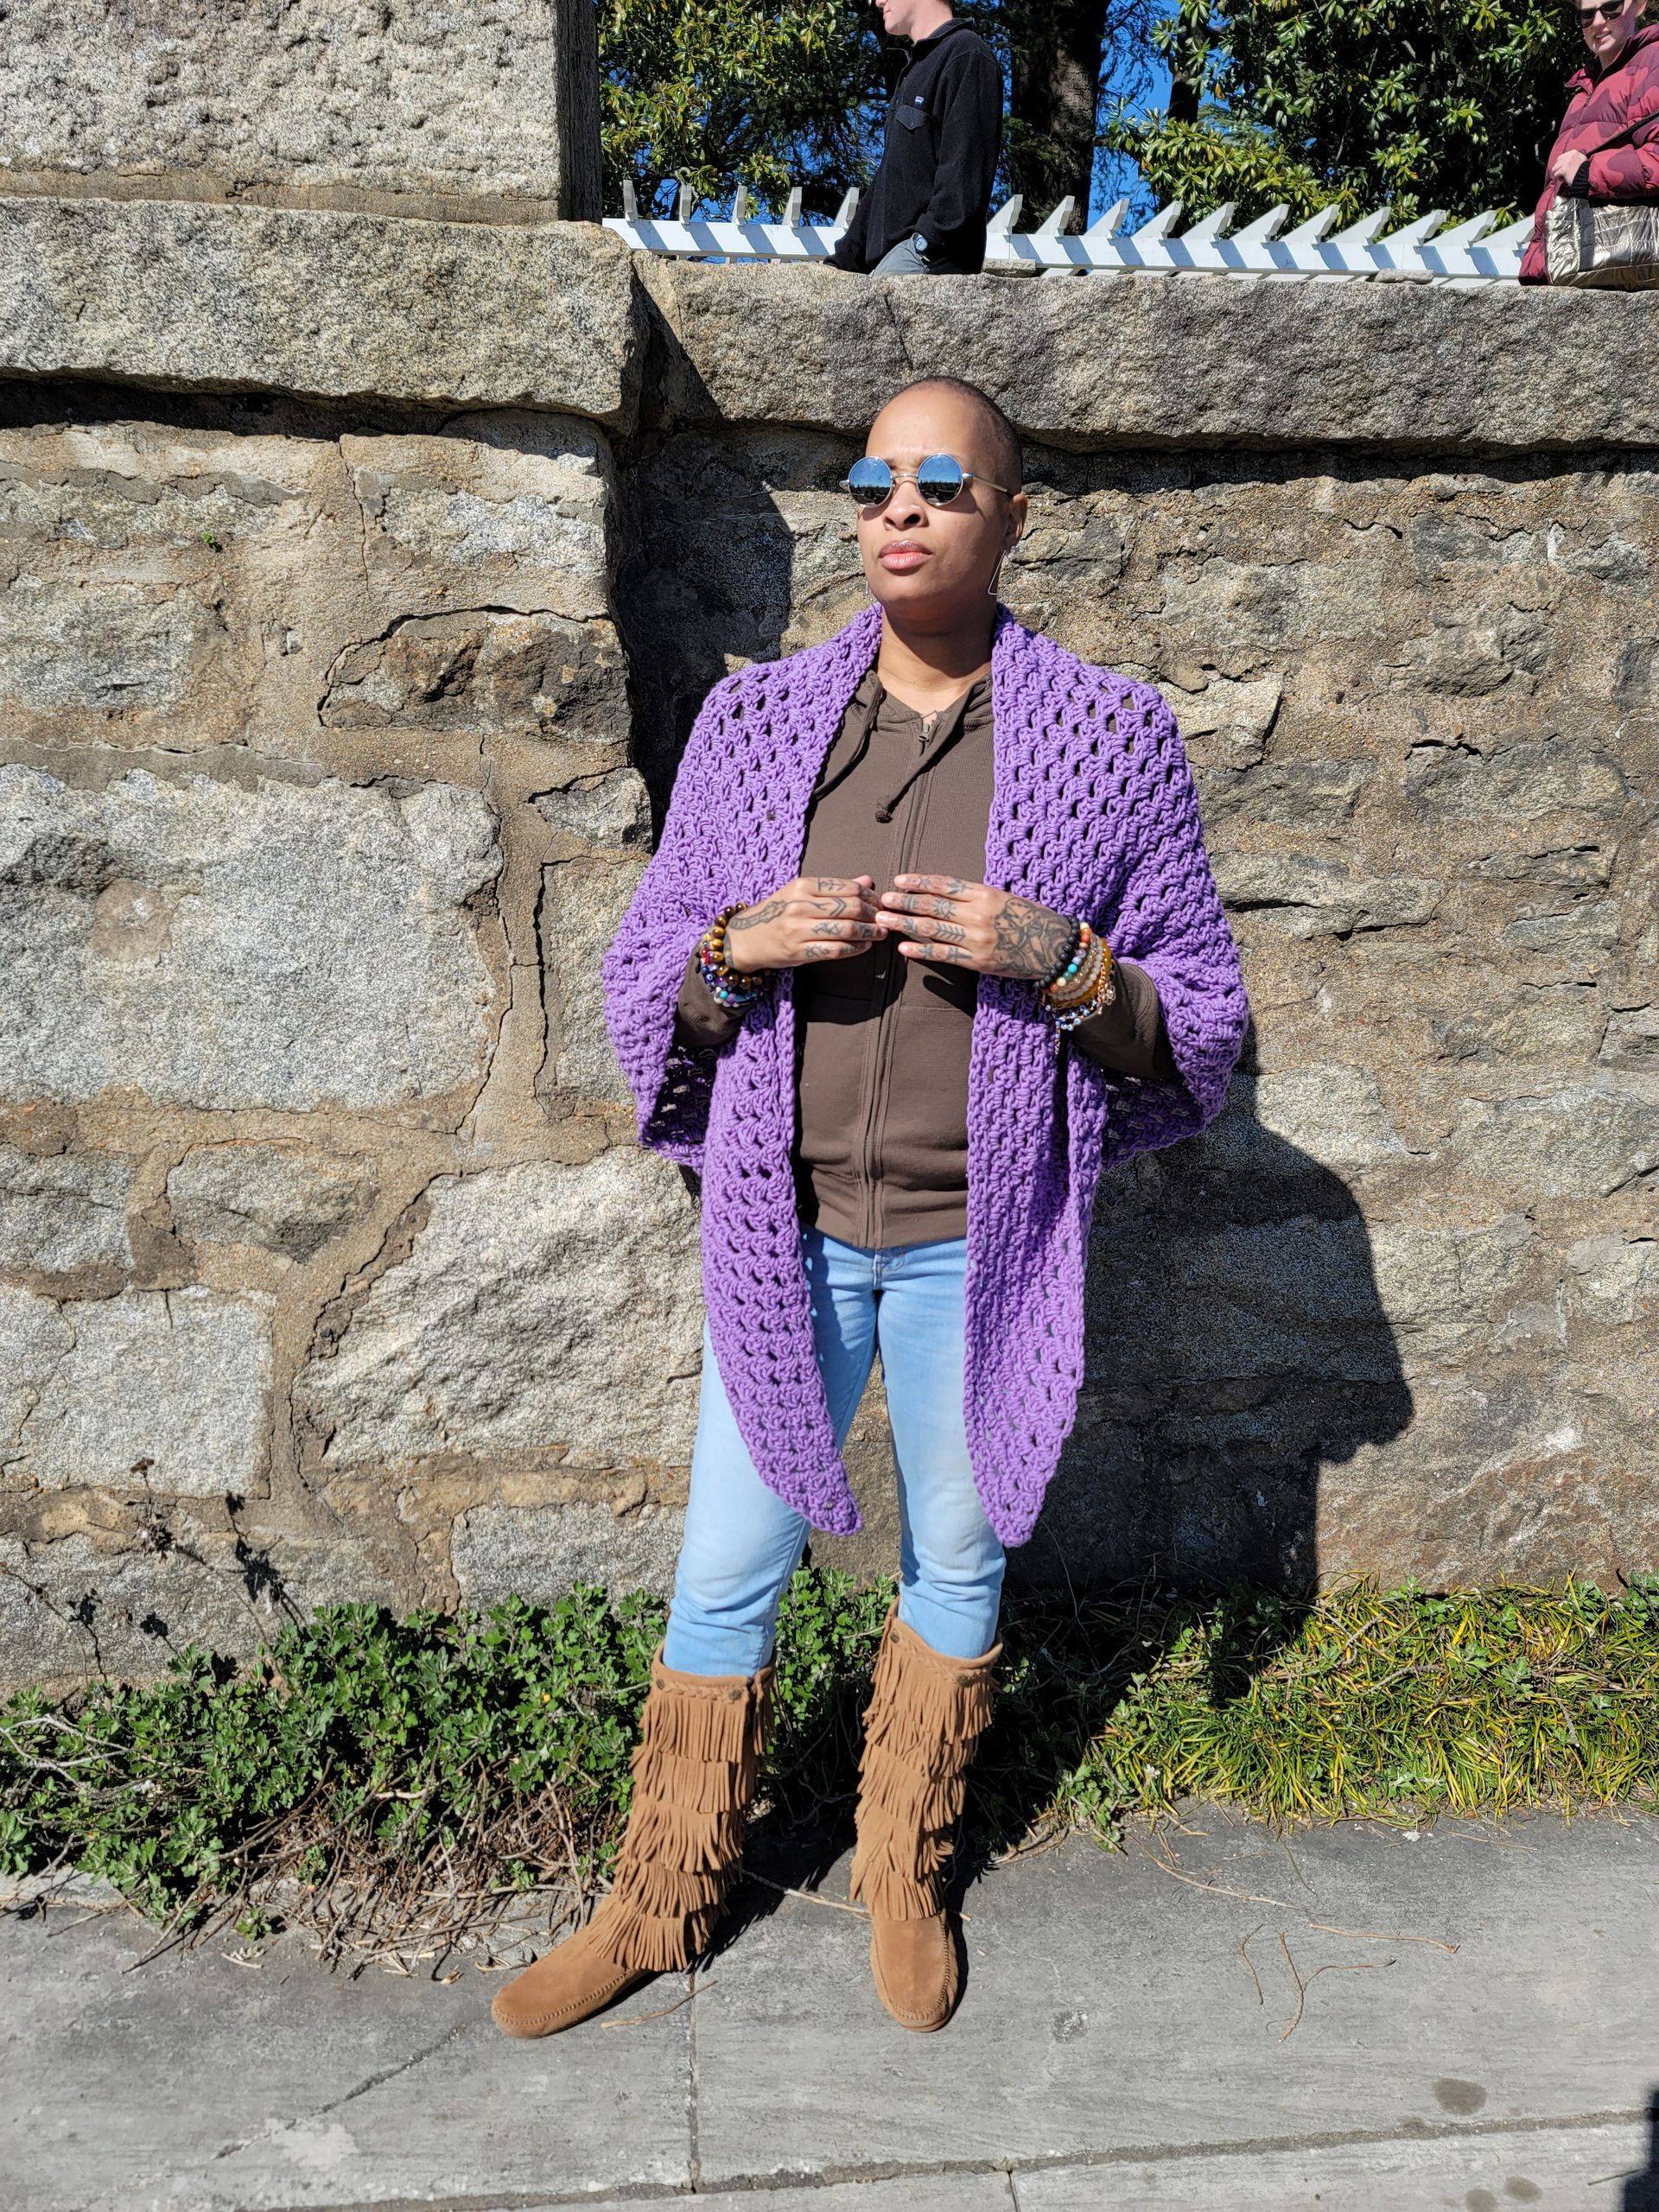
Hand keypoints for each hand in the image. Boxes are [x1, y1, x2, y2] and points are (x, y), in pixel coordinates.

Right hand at [725, 876, 882, 968]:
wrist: (745, 939)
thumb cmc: (776, 913)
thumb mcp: (800, 893)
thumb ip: (834, 888)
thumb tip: (867, 881)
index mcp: (802, 885)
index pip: (846, 887)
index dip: (869, 896)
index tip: (879, 903)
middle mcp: (800, 905)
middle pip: (850, 907)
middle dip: (872, 914)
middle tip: (883, 919)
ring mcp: (798, 929)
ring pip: (846, 929)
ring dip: (869, 932)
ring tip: (879, 933)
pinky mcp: (798, 951)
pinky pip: (836, 950)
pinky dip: (855, 949)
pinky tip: (865, 946)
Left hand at [875, 874, 1074, 978]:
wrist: (1056, 948)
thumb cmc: (1031, 919)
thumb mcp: (1004, 898)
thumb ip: (976, 896)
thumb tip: (941, 893)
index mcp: (985, 894)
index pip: (945, 885)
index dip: (919, 882)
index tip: (899, 880)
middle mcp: (979, 915)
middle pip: (933, 906)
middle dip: (904, 903)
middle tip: (882, 900)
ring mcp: (977, 939)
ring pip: (933, 930)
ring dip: (905, 924)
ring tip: (884, 920)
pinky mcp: (978, 961)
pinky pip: (944, 956)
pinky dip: (922, 951)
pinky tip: (904, 947)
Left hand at [1550, 148, 1588, 184]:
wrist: (1586, 178)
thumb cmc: (1584, 171)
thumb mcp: (1581, 159)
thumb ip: (1573, 158)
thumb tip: (1564, 160)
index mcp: (1574, 152)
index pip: (1561, 157)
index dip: (1561, 164)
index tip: (1564, 169)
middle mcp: (1570, 155)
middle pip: (1557, 162)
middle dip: (1558, 168)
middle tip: (1563, 174)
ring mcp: (1566, 162)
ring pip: (1555, 168)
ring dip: (1557, 173)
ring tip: (1563, 177)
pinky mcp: (1564, 169)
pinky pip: (1556, 174)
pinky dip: (1558, 178)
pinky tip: (1562, 179)